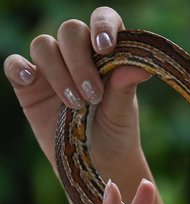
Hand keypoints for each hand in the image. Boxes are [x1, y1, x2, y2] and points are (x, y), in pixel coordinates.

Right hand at [4, 7, 153, 203]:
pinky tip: (31, 79)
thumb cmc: (116, 132)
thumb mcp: (123, 113)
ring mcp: (51, 67)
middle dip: (80, 61)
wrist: (97, 161)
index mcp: (107, 52)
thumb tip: (139, 68)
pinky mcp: (28, 84)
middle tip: (93, 95)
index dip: (102, 25)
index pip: (103, 20)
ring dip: (58, 72)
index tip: (105, 47)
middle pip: (70, 31)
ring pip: (43, 45)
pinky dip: (19, 67)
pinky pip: (15, 64)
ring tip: (75, 105)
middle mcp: (78, 54)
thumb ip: (125, 88)